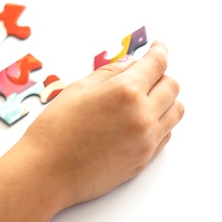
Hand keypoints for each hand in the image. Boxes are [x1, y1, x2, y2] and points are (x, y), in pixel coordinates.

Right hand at [21, 40, 184, 209]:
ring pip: (175, 111)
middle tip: (146, 73)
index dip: (159, 51)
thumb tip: (131, 64)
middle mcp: (142, 116)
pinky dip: (161, 122)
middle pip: (172, 86)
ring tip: (147, 97)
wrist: (45, 175)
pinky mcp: (144, 160)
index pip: (157, 64)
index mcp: (125, 92)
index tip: (159, 47)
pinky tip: (142, 119)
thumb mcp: (78, 89)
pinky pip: (166, 134)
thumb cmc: (54, 131)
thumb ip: (110, 73)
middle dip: (161, 75)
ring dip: (166, 99)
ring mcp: (146, 140)